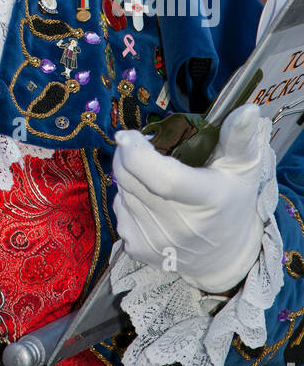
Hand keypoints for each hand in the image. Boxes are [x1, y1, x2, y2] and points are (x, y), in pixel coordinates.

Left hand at [112, 104, 271, 293]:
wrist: (224, 256)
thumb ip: (238, 136)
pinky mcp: (138, 249)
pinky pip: (119, 209)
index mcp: (204, 199)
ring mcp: (155, 240)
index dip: (136, 152)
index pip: (162, 177)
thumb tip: (247, 109)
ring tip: (154, 176)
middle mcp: (177, 225)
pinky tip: (150, 201)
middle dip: (128, 154)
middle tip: (147, 149)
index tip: (130, 135)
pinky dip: (128, 198)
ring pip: (121, 190)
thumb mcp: (242, 167)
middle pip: (129, 177)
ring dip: (130, 176)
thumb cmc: (232, 201)